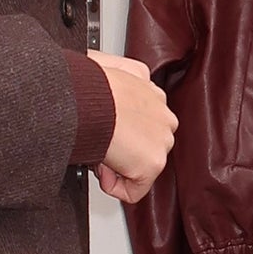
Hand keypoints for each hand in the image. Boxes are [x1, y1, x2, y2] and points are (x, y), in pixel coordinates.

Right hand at [90, 51, 176, 203]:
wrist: (88, 98)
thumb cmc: (88, 84)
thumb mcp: (106, 63)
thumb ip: (116, 69)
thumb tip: (104, 67)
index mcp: (153, 94)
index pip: (143, 124)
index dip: (118, 133)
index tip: (102, 131)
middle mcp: (164, 117)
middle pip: (143, 147)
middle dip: (120, 152)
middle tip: (98, 144)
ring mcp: (162, 140)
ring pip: (140, 168)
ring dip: (117, 166)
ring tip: (99, 151)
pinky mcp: (153, 162)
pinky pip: (134, 191)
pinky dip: (114, 187)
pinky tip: (102, 168)